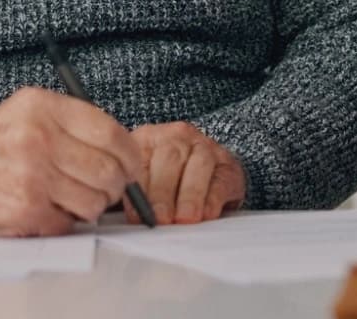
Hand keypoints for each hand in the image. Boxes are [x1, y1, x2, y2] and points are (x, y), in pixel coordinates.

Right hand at [0, 86, 147, 236]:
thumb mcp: (30, 113)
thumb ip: (74, 125)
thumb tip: (126, 155)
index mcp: (43, 107)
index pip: (110, 134)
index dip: (130, 156)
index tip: (131, 166)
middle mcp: (37, 138)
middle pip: (107, 171)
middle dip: (115, 186)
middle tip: (108, 189)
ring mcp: (30, 175)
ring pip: (92, 201)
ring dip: (91, 207)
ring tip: (74, 200)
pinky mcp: (23, 208)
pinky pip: (67, 222)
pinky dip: (64, 222)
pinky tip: (49, 210)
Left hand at [130, 121, 246, 225]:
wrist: (199, 180)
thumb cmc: (160, 187)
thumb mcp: (140, 185)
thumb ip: (131, 196)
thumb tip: (126, 216)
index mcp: (148, 138)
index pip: (141, 158)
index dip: (140, 187)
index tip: (138, 214)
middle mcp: (178, 137)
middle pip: (170, 158)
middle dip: (164, 192)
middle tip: (161, 219)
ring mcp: (207, 147)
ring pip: (199, 164)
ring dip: (190, 195)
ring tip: (184, 219)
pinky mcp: (229, 165)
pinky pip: (222, 180)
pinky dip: (213, 199)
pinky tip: (206, 215)